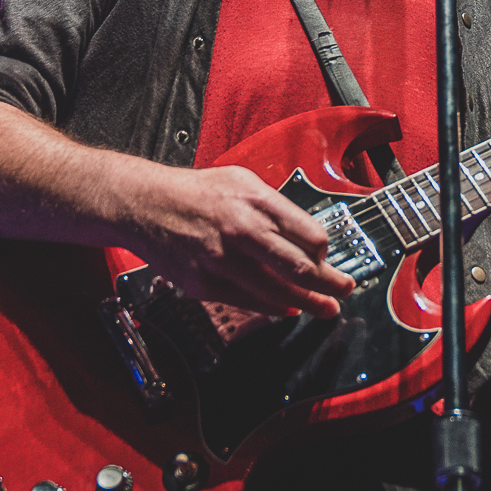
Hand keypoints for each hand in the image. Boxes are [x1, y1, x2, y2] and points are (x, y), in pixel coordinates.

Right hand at [136, 164, 355, 317]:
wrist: (145, 204)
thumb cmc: (199, 192)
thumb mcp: (244, 181)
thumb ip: (276, 208)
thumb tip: (307, 236)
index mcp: (258, 202)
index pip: (310, 236)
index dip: (325, 252)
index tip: (329, 258)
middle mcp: (243, 231)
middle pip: (300, 268)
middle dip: (330, 285)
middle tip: (344, 291)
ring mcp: (222, 261)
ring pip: (277, 292)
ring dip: (307, 304)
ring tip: (325, 309)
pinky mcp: (203, 284)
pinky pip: (247, 302)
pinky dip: (272, 308)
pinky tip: (286, 309)